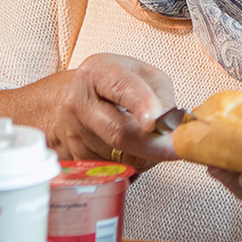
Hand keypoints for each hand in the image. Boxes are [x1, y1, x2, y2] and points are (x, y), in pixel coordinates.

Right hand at [0, 53, 178, 169]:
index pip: (122, 88)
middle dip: (153, 146)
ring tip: (148, 139)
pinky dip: (131, 165)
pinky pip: (113, 169)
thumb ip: (161, 94)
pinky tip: (131, 150)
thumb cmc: (111, 86)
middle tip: (176, 148)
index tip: (155, 121)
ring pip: (121, 156)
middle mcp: (79, 102)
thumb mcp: (140, 74)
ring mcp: (73, 134)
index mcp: (98, 72)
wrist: (65, 102)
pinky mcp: (75, 159)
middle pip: (120, 133)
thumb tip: (171, 125)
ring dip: (145, 156)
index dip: (142, 104)